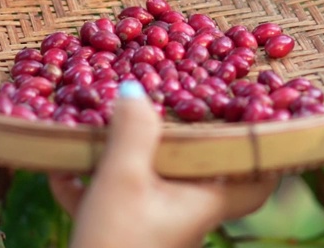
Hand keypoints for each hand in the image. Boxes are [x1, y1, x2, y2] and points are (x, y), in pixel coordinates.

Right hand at [49, 81, 277, 247]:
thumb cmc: (116, 244)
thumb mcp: (122, 180)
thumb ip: (132, 132)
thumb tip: (135, 91)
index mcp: (204, 201)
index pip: (255, 181)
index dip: (263, 153)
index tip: (260, 118)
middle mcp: (187, 215)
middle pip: (194, 170)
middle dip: (174, 139)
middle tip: (165, 106)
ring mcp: (155, 228)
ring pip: (149, 184)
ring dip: (123, 157)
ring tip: (96, 131)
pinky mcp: (125, 239)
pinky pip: (115, 204)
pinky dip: (92, 185)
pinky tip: (60, 170)